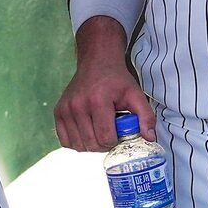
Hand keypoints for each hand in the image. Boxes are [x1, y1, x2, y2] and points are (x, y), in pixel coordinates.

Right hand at [55, 16, 155, 150]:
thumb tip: (150, 138)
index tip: (119, 132)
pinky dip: (77, 142)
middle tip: (110, 132)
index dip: (115, 141)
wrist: (97, 63)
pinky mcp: (58, 111)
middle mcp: (78, 105)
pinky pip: (65, 141)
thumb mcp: (135, 94)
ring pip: (78, 145)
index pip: (105, 137)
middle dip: (104, 144)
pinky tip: (87, 132)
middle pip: (92, 144)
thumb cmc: (117, 80)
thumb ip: (146, 116)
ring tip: (99, 130)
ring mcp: (65, 109)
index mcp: (98, 101)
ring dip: (91, 144)